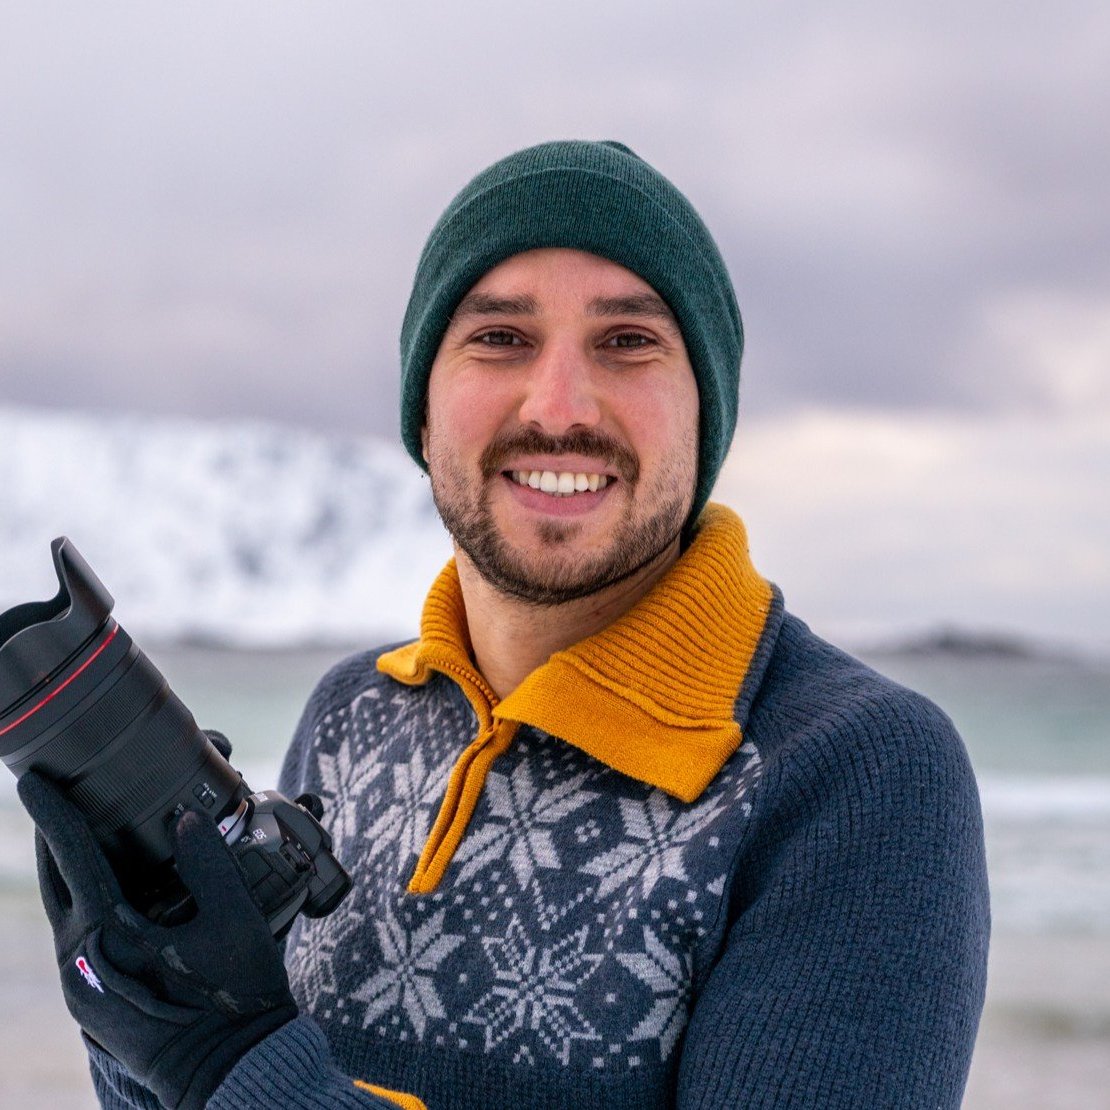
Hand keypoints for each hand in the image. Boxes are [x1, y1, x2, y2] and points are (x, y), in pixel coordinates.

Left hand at [18, 770, 297, 1109]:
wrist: (233, 1070)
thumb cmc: (235, 998)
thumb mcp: (234, 920)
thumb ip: (209, 862)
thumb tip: (187, 817)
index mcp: (106, 936)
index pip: (72, 858)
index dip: (54, 812)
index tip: (34, 778)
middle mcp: (79, 959)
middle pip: (56, 879)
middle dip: (57, 833)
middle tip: (63, 792)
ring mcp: (81, 982)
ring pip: (65, 905)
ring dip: (74, 864)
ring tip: (90, 826)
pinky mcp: (92, 995)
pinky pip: (81, 929)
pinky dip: (90, 894)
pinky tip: (117, 879)